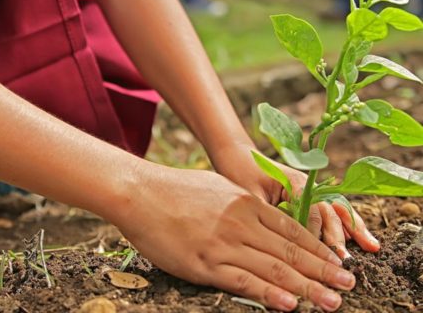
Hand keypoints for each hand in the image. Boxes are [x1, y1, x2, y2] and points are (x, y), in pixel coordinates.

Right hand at [114, 165, 354, 311]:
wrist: (140, 192)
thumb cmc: (176, 189)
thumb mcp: (218, 188)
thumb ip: (243, 205)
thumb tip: (263, 217)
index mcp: (246, 204)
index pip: (292, 231)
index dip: (319, 249)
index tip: (338, 262)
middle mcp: (242, 223)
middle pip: (291, 252)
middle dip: (323, 270)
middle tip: (349, 285)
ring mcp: (224, 244)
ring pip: (274, 269)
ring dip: (307, 287)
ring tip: (332, 301)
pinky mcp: (204, 263)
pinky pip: (243, 281)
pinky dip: (269, 294)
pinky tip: (290, 304)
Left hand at [211, 143, 379, 258]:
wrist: (237, 155)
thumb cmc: (240, 173)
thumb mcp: (249, 195)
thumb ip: (267, 213)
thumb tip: (281, 239)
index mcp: (294, 182)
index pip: (311, 211)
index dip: (315, 234)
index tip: (318, 255)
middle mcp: (308, 185)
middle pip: (329, 211)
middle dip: (339, 236)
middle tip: (345, 259)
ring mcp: (311, 190)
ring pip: (337, 210)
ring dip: (353, 229)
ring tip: (371, 247)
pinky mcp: (309, 196)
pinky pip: (332, 210)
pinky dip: (348, 224)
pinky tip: (363, 238)